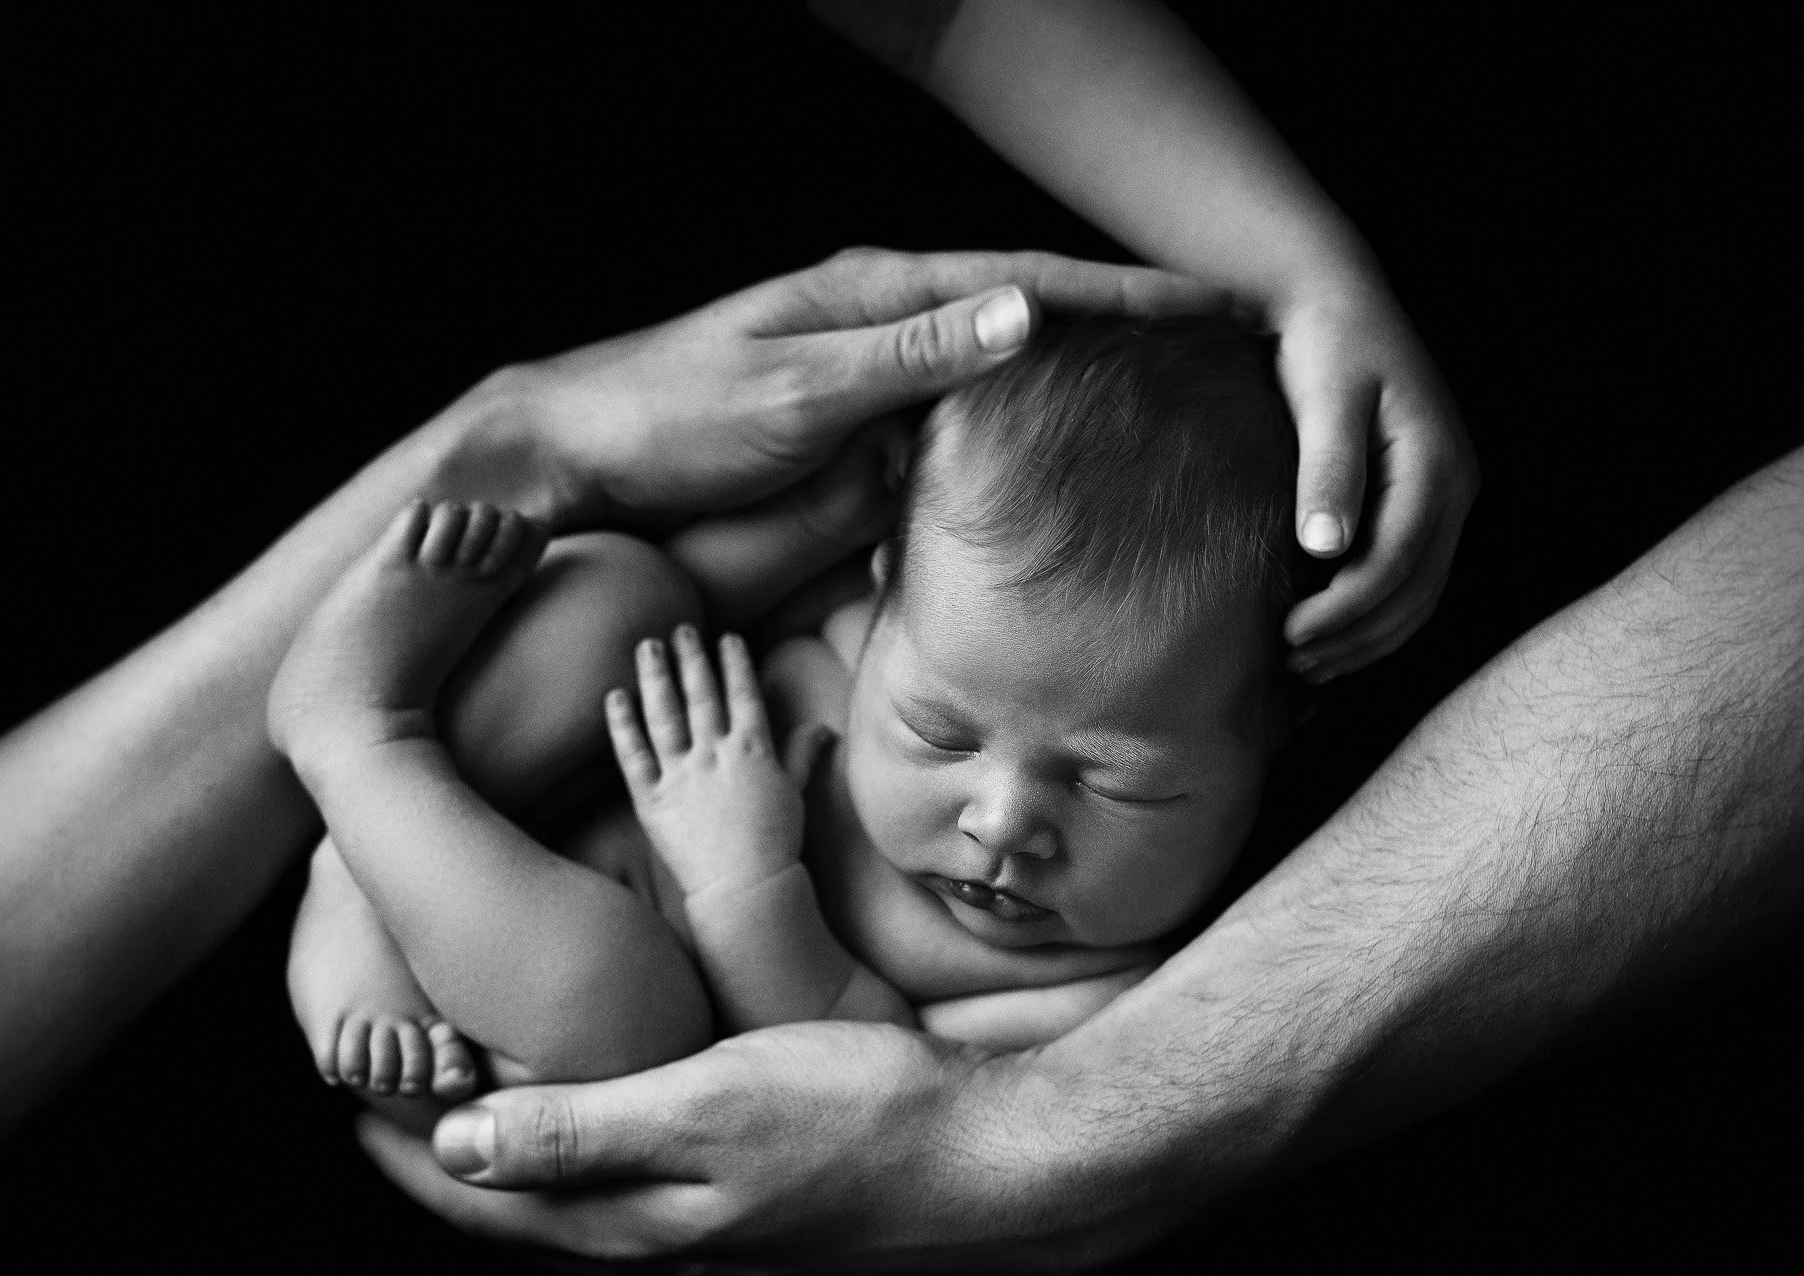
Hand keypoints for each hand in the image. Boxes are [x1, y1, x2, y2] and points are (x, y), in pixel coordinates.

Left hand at [355, 1021, 1161, 1275]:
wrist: (1001, 1169)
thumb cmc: (864, 1120)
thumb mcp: (713, 1107)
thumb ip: (585, 1130)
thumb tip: (458, 1146)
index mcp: (639, 1228)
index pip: (485, 1200)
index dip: (409, 1155)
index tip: (351, 1101)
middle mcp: (666, 1252)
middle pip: (523, 1218)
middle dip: (447, 1170)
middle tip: (391, 1106)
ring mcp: (716, 1246)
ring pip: (580, 1218)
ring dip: (517, 1174)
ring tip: (478, 1117)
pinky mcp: (760, 1224)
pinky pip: (640, 1208)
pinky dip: (591, 1171)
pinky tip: (612, 1137)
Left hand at [427, 247, 1226, 529]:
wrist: (576, 457)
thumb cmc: (668, 414)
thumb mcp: (792, 386)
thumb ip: (907, 357)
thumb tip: (1025, 315)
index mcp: (878, 295)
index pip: (1029, 283)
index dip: (1128, 294)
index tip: (1218, 304)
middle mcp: (886, 329)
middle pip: (1033, 320)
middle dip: (1130, 329)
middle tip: (1228, 350)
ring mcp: (875, 383)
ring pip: (1003, 379)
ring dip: (1085, 387)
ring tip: (1174, 405)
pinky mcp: (856, 438)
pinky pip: (959, 434)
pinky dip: (1020, 440)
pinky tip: (1060, 464)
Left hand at [606, 627, 802, 897]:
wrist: (746, 888)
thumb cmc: (777, 842)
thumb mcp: (795, 792)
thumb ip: (803, 754)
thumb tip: (823, 727)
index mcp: (752, 750)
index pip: (742, 695)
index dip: (734, 663)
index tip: (726, 636)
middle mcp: (714, 755)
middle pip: (700, 696)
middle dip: (691, 658)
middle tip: (681, 628)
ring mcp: (680, 775)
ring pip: (663, 715)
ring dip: (655, 678)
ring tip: (647, 646)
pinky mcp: (651, 799)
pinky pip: (632, 755)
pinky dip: (621, 725)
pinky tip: (614, 697)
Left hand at [1274, 271, 1480, 680]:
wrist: (1336, 298)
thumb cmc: (1325, 342)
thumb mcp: (1323, 399)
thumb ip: (1327, 471)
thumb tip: (1324, 550)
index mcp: (1436, 462)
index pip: (1397, 561)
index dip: (1346, 611)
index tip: (1290, 637)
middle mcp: (1455, 486)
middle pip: (1416, 591)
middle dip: (1357, 638)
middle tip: (1292, 667)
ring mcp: (1446, 497)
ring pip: (1418, 594)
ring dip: (1366, 638)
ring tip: (1305, 667)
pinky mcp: (1423, 502)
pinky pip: (1409, 577)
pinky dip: (1373, 615)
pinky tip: (1328, 636)